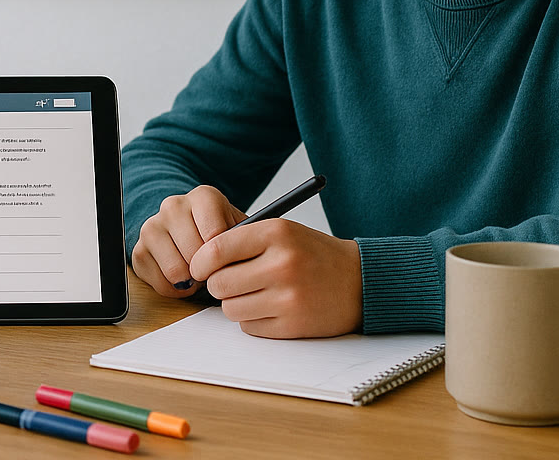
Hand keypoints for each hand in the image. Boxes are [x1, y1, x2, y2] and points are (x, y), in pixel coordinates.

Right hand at [130, 185, 245, 296]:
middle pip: (195, 254)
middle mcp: (173, 205)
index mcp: (203, 197)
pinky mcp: (138, 250)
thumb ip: (246, 241)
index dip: (225, 256)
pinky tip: (182, 278)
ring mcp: (152, 226)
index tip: (229, 259)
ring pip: (176, 270)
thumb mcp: (240, 231)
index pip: (215, 235)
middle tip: (213, 269)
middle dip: (207, 270)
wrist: (190, 230)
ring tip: (197, 272)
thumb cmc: (219, 235)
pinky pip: (161, 283)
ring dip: (190, 281)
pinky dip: (175, 290)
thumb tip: (247, 261)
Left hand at [188, 220, 362, 338]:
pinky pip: (249, 327)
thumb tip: (200, 261)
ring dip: (235, 303)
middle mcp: (282, 264)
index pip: (216, 249)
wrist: (359, 281)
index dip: (201, 261)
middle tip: (229, 280)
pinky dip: (252, 320)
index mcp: (277, 233)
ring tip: (254, 293)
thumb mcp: (282, 232)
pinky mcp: (293, 325)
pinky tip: (270, 307)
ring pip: (231, 308)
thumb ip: (242, 240)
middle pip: (219, 283)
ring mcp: (288, 297)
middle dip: (218, 284)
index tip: (199, 266)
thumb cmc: (312, 254)